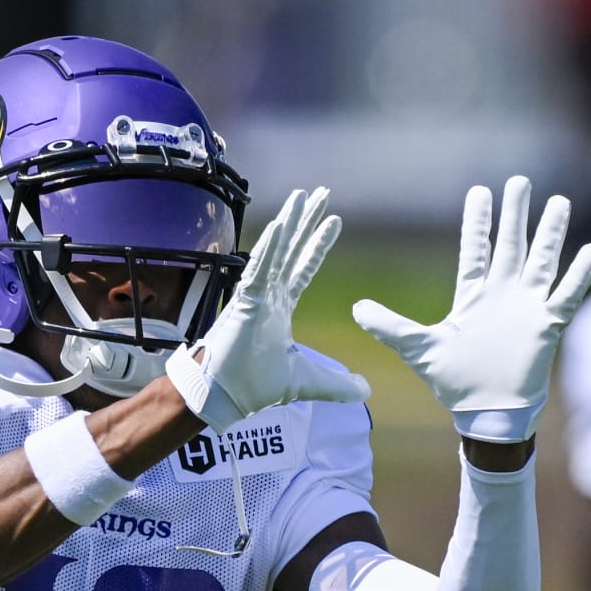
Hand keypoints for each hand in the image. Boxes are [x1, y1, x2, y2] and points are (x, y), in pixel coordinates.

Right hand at [167, 187, 370, 431]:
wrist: (225, 397)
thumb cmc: (254, 386)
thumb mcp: (307, 382)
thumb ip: (337, 384)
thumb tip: (365, 389)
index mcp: (280, 307)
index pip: (304, 267)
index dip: (319, 244)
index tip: (335, 221)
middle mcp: (269, 295)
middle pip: (293, 248)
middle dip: (308, 221)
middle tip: (322, 192)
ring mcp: (256, 295)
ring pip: (277, 250)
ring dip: (290, 222)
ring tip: (303, 195)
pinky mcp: (245, 302)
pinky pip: (259, 269)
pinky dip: (270, 248)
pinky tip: (281, 225)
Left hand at [352, 176, 590, 442]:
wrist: (487, 413)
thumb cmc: (455, 383)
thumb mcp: (419, 350)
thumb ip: (390, 327)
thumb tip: (356, 308)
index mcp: (473, 295)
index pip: (476, 249)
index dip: (478, 221)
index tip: (480, 191)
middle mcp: (503, 294)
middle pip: (511, 245)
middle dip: (515, 214)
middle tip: (520, 180)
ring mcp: (527, 308)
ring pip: (542, 261)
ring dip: (550, 233)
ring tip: (560, 202)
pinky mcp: (546, 326)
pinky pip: (565, 296)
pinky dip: (578, 276)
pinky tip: (590, 251)